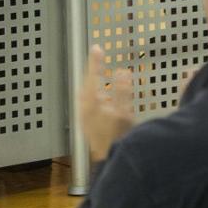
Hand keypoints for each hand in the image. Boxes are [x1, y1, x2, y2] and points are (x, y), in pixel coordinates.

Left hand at [79, 44, 134, 161]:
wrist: (110, 159)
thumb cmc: (117, 137)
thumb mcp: (124, 113)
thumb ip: (123, 91)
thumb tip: (122, 72)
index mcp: (91, 103)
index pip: (92, 76)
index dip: (96, 62)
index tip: (97, 47)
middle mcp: (84, 108)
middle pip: (87, 84)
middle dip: (94, 71)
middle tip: (98, 59)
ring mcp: (83, 116)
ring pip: (87, 93)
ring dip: (95, 82)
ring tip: (101, 75)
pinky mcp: (86, 123)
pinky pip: (88, 101)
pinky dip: (95, 94)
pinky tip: (104, 98)